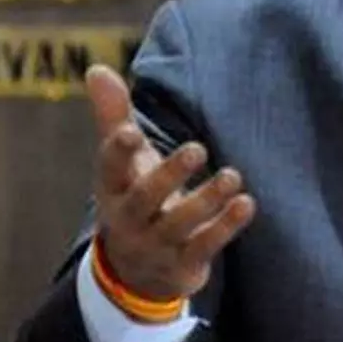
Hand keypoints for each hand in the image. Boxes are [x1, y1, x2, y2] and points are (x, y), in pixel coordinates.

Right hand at [87, 64, 255, 300]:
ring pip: (179, 224)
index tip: (131, 131)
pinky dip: (225, 226)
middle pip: (145, 198)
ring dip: (207, 200)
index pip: (109, 169)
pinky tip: (246, 203)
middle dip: (169, 175)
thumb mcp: (122, 163)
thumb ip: (113, 116)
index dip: (118, 152)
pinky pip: (205, 247)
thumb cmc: (133, 197)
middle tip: (197, 149)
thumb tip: (96, 68)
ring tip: (233, 175)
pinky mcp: (183, 265)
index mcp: (112, 190)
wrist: (137, 273)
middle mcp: (129, 220)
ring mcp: (156, 245)